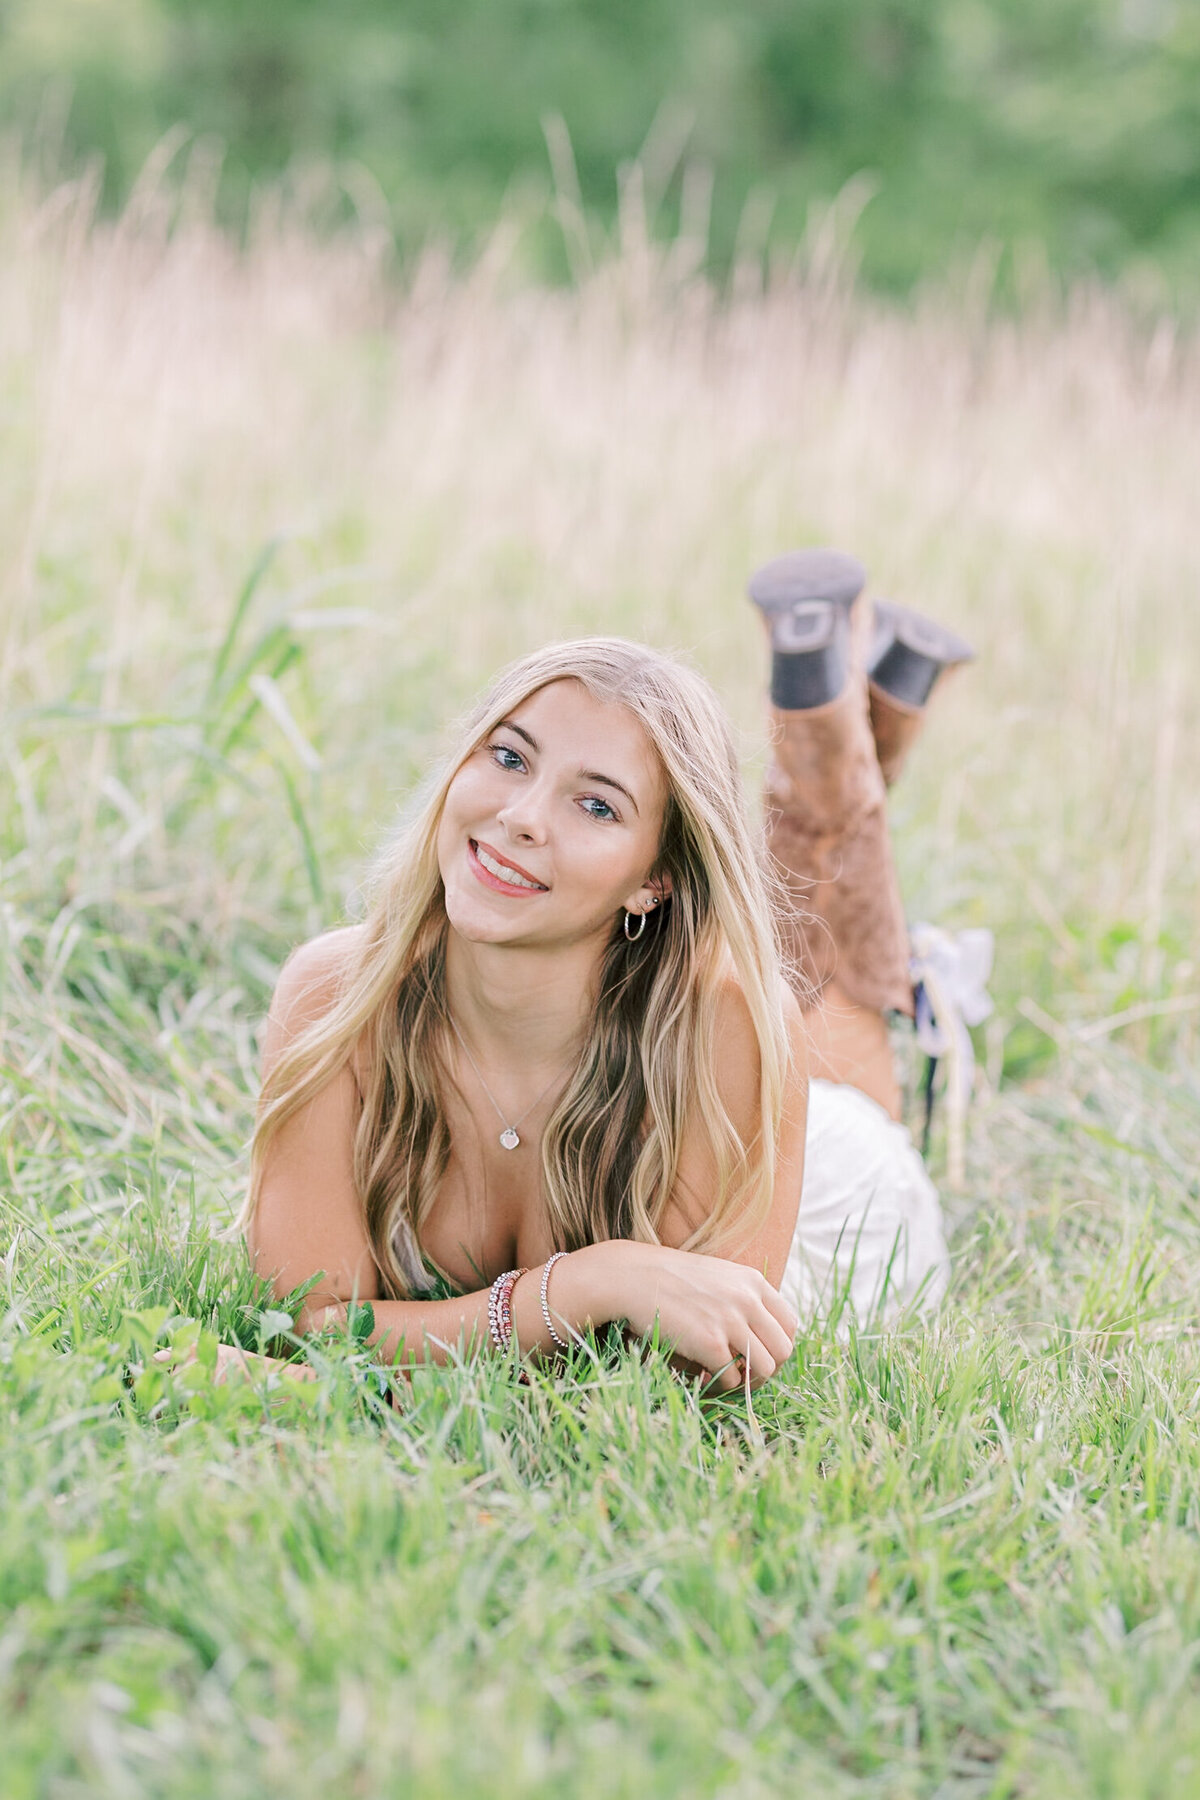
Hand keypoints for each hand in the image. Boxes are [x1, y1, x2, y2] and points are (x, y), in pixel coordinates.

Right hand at [615, 1243, 797, 1391]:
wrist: (632, 1278)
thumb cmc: (671, 1280)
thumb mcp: (718, 1277)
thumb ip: (743, 1299)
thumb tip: (761, 1338)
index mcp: (753, 1282)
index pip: (790, 1325)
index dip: (778, 1346)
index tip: (758, 1354)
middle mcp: (748, 1300)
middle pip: (784, 1350)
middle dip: (768, 1368)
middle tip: (745, 1373)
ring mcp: (730, 1321)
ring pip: (766, 1369)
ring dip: (749, 1382)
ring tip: (727, 1379)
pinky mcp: (710, 1343)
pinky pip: (734, 1380)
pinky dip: (721, 1384)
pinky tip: (702, 1375)